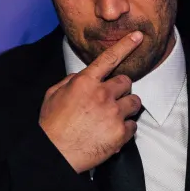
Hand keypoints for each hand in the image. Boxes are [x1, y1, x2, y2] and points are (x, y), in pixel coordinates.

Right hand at [39, 31, 143, 172]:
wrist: (54, 155)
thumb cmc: (51, 126)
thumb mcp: (52, 95)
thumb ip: (70, 81)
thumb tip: (82, 76)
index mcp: (84, 82)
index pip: (109, 58)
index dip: (125, 45)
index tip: (138, 36)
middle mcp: (102, 95)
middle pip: (126, 82)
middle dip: (120, 89)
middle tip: (110, 101)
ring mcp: (113, 114)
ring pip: (135, 102)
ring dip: (127, 107)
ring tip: (112, 117)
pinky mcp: (120, 133)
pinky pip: (133, 125)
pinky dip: (125, 129)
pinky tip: (111, 133)